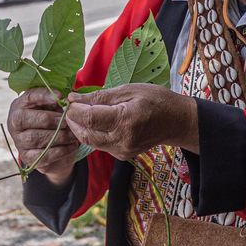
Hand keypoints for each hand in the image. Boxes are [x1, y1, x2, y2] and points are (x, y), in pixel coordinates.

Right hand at [7, 89, 78, 184]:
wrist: (50, 145)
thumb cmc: (50, 118)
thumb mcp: (51, 106)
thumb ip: (54, 101)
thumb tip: (65, 100)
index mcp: (19, 106)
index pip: (28, 97)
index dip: (44, 96)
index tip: (60, 97)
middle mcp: (13, 123)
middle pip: (27, 119)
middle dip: (50, 119)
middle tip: (67, 121)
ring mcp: (19, 142)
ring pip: (36, 138)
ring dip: (58, 136)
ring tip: (73, 134)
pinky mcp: (27, 158)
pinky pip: (43, 155)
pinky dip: (61, 150)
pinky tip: (71, 145)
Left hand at [66, 84, 198, 160]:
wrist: (176, 121)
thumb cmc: (156, 100)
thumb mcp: (128, 90)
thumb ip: (99, 96)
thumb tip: (74, 98)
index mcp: (125, 121)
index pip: (89, 118)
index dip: (74, 110)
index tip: (69, 100)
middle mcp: (122, 140)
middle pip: (85, 134)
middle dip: (72, 121)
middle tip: (70, 107)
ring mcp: (122, 151)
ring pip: (89, 142)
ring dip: (79, 128)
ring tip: (79, 113)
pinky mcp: (122, 155)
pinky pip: (99, 145)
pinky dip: (91, 133)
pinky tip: (92, 122)